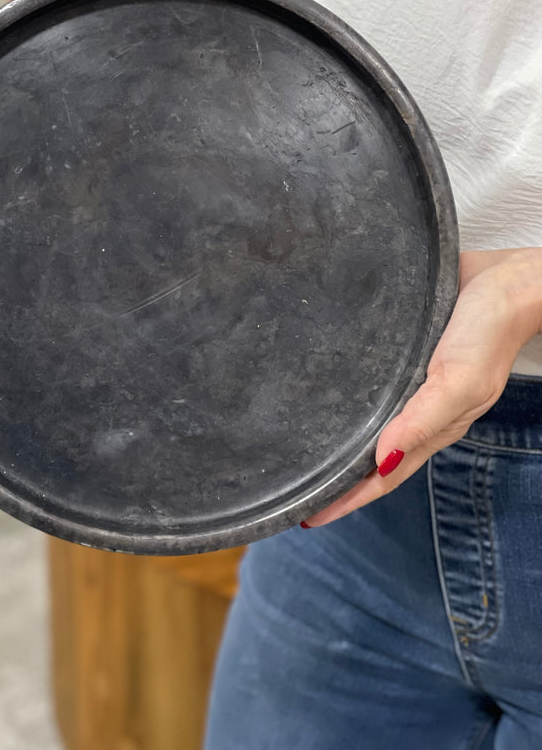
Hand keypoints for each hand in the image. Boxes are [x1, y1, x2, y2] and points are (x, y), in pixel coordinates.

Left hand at [302, 248, 541, 527]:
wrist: (506, 280)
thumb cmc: (488, 331)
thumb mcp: (459, 382)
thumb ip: (422, 421)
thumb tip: (382, 463)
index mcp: (430, 425)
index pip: (383, 475)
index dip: (348, 499)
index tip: (308, 518)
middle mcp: (414, 408)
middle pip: (370, 455)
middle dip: (336, 477)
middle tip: (292, 489)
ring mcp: (407, 381)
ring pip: (366, 421)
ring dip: (337, 439)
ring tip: (297, 449)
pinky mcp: (399, 351)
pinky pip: (368, 382)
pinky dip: (346, 396)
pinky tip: (320, 391)